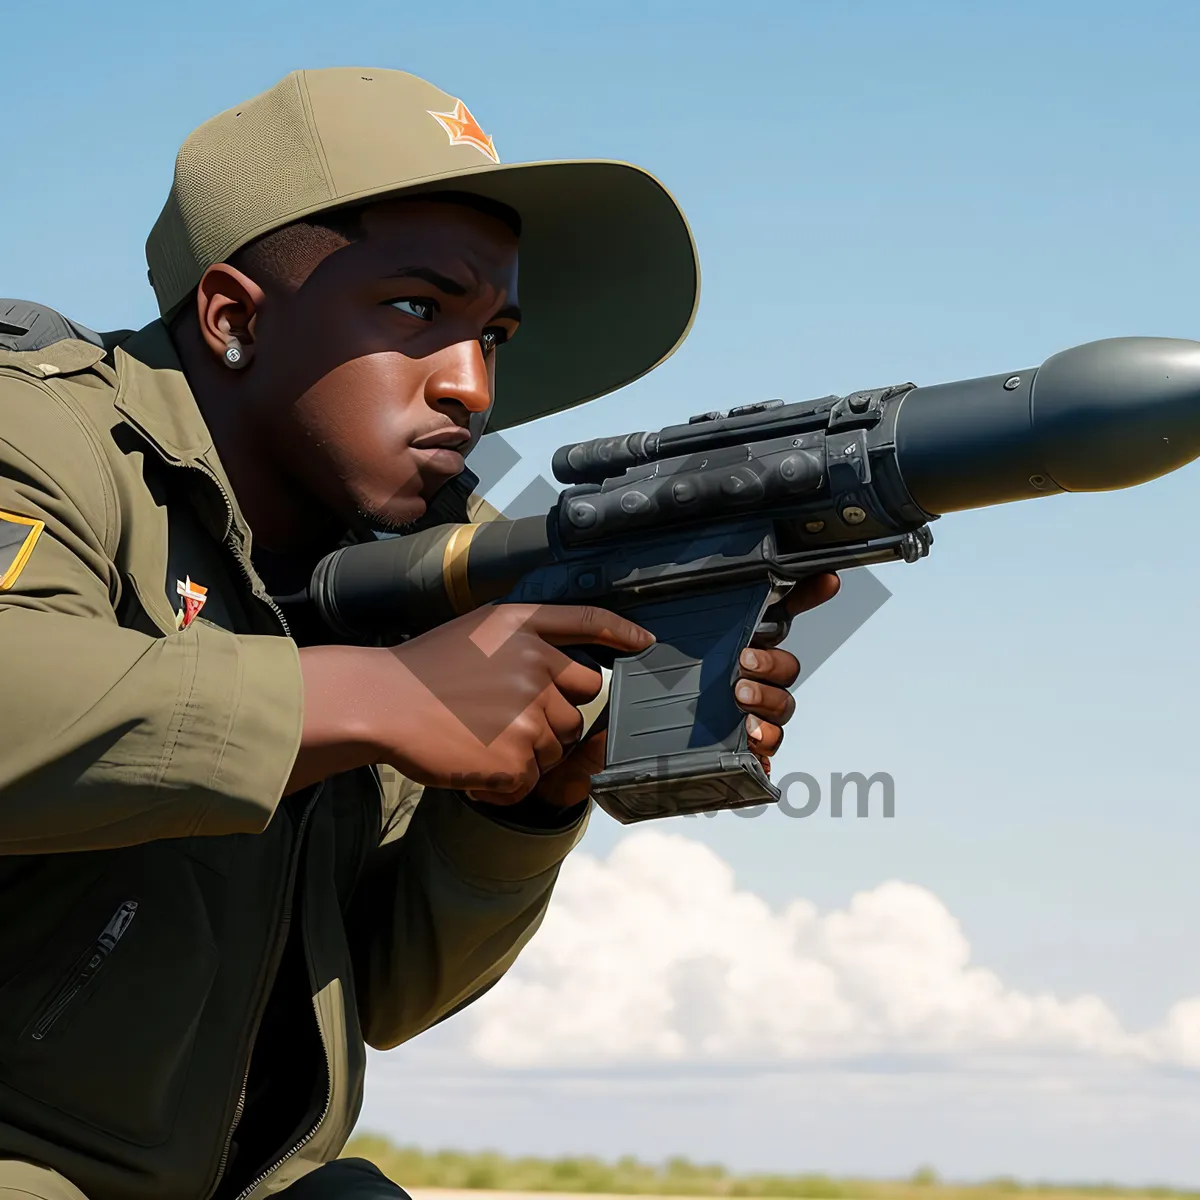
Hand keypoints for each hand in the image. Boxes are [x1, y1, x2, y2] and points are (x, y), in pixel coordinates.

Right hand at [286, 604, 652, 797]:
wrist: (382, 703)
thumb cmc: (424, 670)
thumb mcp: (477, 632)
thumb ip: (525, 640)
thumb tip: (569, 669)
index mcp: (525, 631)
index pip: (588, 623)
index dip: (621, 633)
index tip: (645, 643)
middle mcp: (535, 667)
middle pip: (577, 706)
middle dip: (552, 719)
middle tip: (501, 719)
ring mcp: (528, 714)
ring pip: (557, 747)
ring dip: (527, 753)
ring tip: (479, 739)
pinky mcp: (516, 758)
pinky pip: (530, 779)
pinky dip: (506, 782)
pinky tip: (472, 763)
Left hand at [529, 572, 841, 806]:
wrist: (628, 742)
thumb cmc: (647, 686)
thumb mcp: (648, 647)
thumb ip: (655, 622)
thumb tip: (656, 597)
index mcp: (735, 642)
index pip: (779, 614)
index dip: (806, 595)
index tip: (825, 579)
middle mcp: (751, 676)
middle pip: (786, 664)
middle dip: (771, 661)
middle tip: (743, 662)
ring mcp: (753, 712)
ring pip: (783, 704)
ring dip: (766, 699)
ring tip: (739, 701)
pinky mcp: (746, 748)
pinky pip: (771, 745)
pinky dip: (764, 742)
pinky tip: (749, 738)